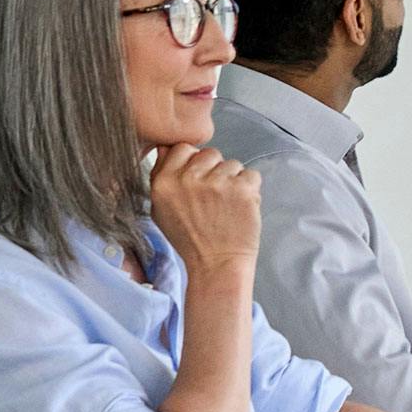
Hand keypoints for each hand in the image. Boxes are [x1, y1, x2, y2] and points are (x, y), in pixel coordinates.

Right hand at [149, 144, 261, 276]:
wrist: (216, 264)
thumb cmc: (190, 239)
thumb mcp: (161, 210)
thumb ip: (162, 176)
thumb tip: (168, 147)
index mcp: (164, 182)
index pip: (182, 147)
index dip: (193, 161)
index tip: (198, 177)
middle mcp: (189, 179)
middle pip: (209, 153)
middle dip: (214, 170)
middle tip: (213, 198)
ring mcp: (217, 182)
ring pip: (232, 163)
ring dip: (233, 181)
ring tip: (226, 206)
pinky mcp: (242, 189)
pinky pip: (251, 174)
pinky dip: (250, 189)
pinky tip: (240, 208)